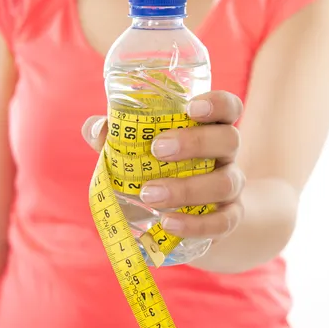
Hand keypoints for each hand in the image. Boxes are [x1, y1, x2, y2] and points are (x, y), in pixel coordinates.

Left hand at [82, 91, 244, 242]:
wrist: (195, 210)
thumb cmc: (165, 167)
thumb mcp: (143, 148)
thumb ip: (118, 135)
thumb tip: (96, 129)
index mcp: (211, 127)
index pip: (228, 107)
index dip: (217, 103)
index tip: (191, 108)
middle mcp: (227, 153)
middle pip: (229, 139)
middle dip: (196, 142)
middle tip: (158, 149)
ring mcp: (232, 185)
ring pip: (225, 183)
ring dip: (187, 188)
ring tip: (149, 193)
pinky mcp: (231, 217)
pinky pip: (223, 221)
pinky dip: (196, 224)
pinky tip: (168, 223)